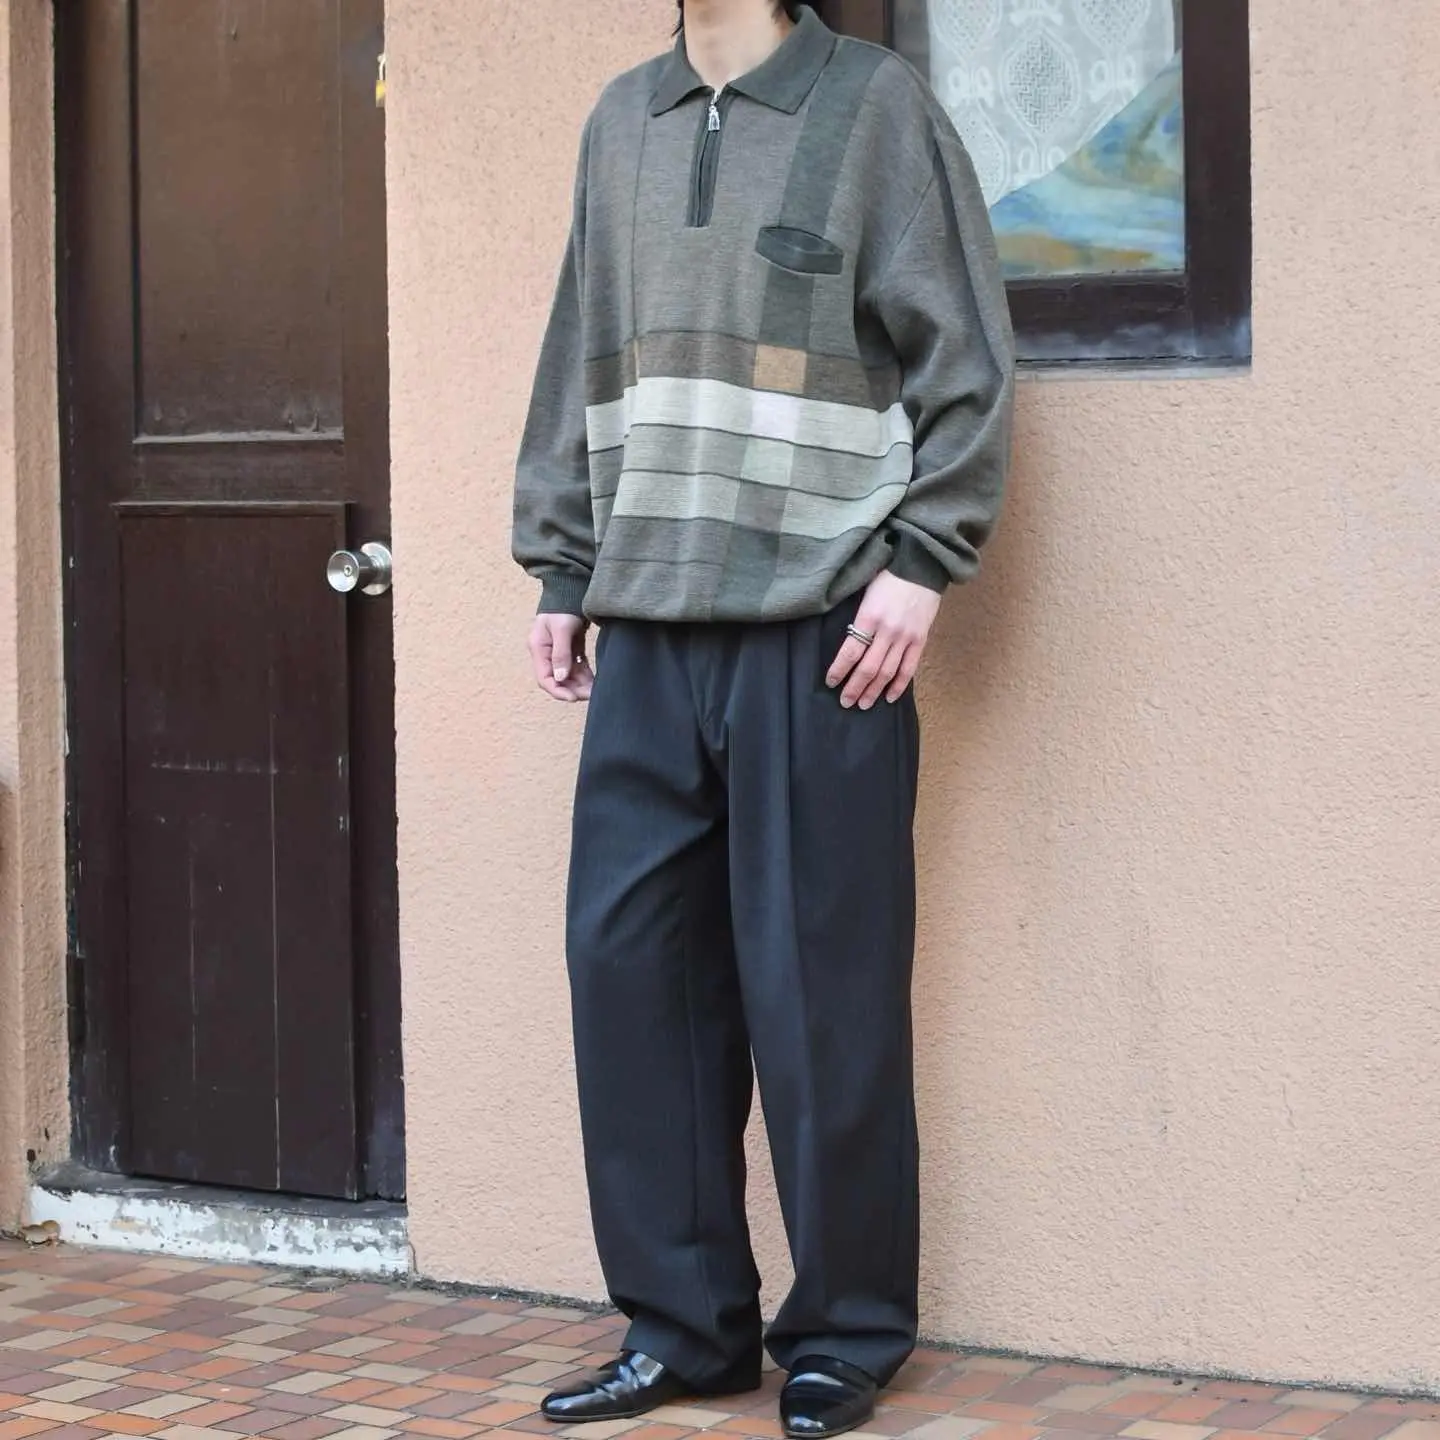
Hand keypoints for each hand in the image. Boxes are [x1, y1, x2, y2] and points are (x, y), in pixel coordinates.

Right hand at [528, 613, 593, 701]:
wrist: (571, 588)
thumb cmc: (563, 607)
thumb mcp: (561, 629)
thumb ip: (561, 654)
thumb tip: (560, 678)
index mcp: (538, 648)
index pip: (544, 678)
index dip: (558, 691)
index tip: (573, 698)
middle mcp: (546, 653)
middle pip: (557, 679)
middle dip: (573, 689)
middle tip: (590, 695)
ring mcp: (559, 651)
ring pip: (569, 675)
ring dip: (580, 684)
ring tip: (595, 690)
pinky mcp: (571, 648)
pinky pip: (577, 667)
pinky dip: (584, 675)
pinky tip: (595, 681)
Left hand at [826, 569, 941, 708]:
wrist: (921, 567)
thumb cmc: (888, 577)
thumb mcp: (865, 592)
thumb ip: (858, 617)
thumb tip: (847, 640)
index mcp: (869, 617)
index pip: (850, 651)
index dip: (839, 670)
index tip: (831, 682)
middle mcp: (887, 631)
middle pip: (868, 667)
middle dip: (855, 687)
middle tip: (845, 702)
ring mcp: (905, 637)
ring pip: (887, 672)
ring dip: (874, 691)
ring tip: (863, 705)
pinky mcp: (920, 640)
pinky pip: (909, 668)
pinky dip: (899, 684)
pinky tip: (889, 697)